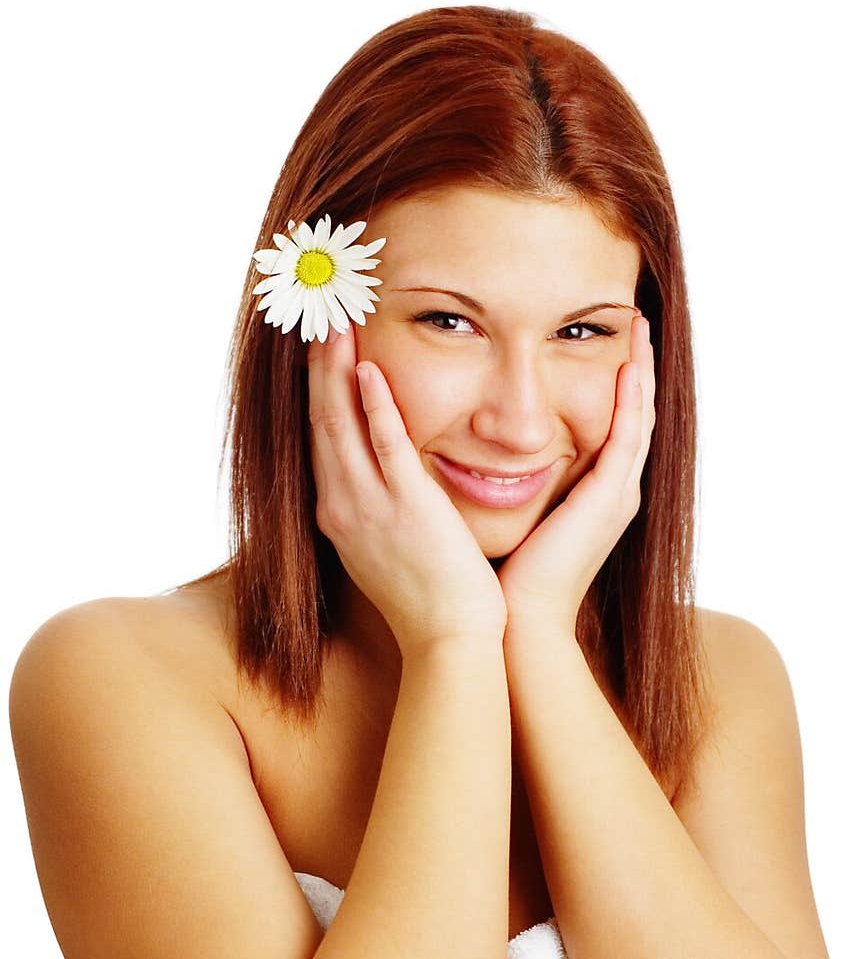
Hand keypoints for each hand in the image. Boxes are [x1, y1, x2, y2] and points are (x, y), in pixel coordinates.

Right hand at [308, 324, 507, 656]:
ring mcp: (371, 507)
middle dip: (317, 368)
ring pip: (342, 425)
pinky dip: (373, 407)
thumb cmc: (429, 602)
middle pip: (321, 422)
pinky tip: (366, 369)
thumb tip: (385, 488)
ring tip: (334, 323)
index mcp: (339, 515)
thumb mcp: (390, 550)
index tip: (316, 352)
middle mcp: (343, 507)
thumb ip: (382, 511)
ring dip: (335, 371)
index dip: (316, 393)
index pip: (321, 441)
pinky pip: (385, 447)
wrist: (447, 641)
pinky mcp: (407, 508)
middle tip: (317, 317)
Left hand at [496, 313, 656, 637]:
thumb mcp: (519, 518)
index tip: (610, 343)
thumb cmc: (510, 579)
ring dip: (642, 369)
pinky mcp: (609, 499)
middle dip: (638, 366)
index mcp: (596, 495)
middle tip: (636, 319)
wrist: (522, 621)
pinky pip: (627, 436)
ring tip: (640, 325)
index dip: (617, 384)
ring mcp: (618, 495)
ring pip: (639, 417)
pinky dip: (632, 399)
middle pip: (636, 414)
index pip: (614, 426)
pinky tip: (631, 365)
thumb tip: (485, 457)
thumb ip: (515, 485)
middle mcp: (616, 492)